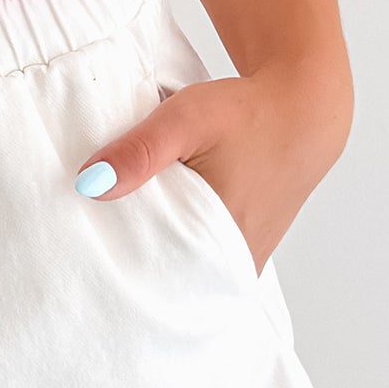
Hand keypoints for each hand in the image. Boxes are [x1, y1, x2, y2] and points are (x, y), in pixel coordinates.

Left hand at [72, 66, 351, 276]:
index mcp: (222, 246)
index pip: (156, 277)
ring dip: (155, 244)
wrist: (300, 110)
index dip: (118, 263)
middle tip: (93, 235)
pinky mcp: (246, 242)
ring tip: (117, 224)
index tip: (87, 247)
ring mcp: (244, 255)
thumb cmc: (247, 114)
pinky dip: (178, 235)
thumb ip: (139, 152)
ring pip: (185, 262)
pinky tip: (154, 215)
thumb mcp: (185, 121)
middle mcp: (236, 262)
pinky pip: (203, 251)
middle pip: (168, 273)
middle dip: (132, 256)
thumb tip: (89, 184)